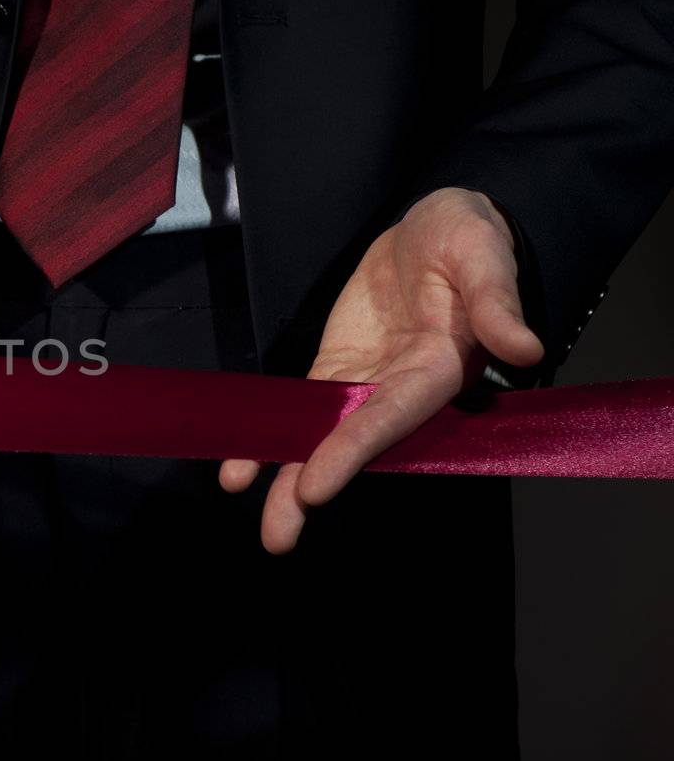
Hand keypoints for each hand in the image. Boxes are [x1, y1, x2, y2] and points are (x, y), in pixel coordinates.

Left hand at [218, 187, 544, 553]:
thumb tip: (524, 348)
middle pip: (351, 446)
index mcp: (439, 368)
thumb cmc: (470, 238)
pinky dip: (270, 433)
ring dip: (282, 473)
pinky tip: (237, 464)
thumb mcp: (485, 256)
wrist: (439, 224)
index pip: (392, 418)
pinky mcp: (338, 368)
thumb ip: (497, 302)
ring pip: (319, 436)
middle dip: (310, 488)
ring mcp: (365, 382)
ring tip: (240, 496)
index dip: (353, 452)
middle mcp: (400, 388)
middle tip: (277, 537)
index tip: (316, 487)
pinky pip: (300, 408)